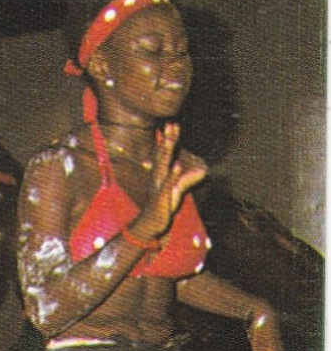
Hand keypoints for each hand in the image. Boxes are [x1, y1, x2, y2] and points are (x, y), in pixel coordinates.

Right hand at [131, 124, 206, 240]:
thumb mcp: (177, 191)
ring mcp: (159, 187)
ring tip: (170, 140)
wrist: (148, 225)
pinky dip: (172, 174)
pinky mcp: (162, 197)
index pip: (165, 154)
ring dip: (166, 153)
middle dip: (167, 140)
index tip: (171, 124)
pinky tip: (176, 165)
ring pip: (163, 166)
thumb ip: (188, 178)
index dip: (168, 139)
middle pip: (163, 155)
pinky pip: (168, 184)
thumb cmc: (162, 207)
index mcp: (160, 175)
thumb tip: (202, 170)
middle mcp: (157, 178)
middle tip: (171, 125)